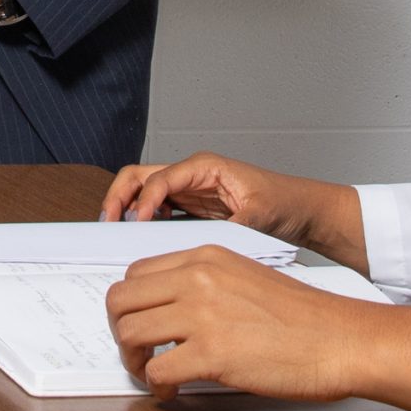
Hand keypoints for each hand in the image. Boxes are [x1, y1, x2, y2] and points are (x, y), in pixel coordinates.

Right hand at [101, 151, 364, 269]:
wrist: (302, 210)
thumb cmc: (285, 203)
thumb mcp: (259, 215)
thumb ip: (230, 225)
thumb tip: (203, 243)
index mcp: (204, 167)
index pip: (160, 179)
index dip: (144, 202)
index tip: (136, 226)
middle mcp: (192, 174)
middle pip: (139, 176)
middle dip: (119, 197)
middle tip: (108, 225)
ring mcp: (189, 191)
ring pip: (143, 192)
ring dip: (126, 209)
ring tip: (115, 235)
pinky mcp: (191, 208)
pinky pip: (156, 211)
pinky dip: (142, 222)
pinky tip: (139, 243)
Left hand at [104, 246, 374, 401]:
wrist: (340, 338)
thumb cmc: (304, 317)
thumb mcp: (248, 277)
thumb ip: (208, 284)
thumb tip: (171, 310)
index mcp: (206, 256)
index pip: (136, 272)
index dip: (131, 304)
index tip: (142, 324)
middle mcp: (198, 278)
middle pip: (120, 299)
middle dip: (120, 330)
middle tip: (138, 352)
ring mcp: (202, 315)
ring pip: (129, 333)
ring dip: (133, 360)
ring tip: (153, 373)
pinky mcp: (211, 354)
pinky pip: (156, 372)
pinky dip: (157, 388)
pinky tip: (173, 393)